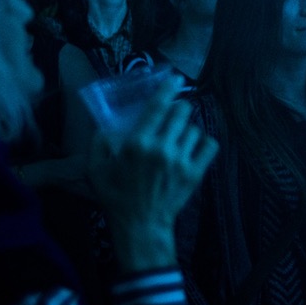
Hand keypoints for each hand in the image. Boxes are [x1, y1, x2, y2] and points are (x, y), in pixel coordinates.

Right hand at [86, 81, 216, 272]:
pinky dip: (204, 142)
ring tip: (178, 138)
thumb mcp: (96, 170)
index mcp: (137, 144)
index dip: (168, 88)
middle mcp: (161, 148)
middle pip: (182, 111)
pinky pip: (210, 144)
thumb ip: (98, 143)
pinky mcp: (195, 172)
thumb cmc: (116, 197)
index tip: (175, 79)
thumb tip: (105, 123)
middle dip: (178, 109)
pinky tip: (194, 147)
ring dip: (187, 130)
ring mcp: (181, 160)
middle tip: (172, 115)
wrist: (140, 225)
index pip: (158, 105)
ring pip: (194, 128)